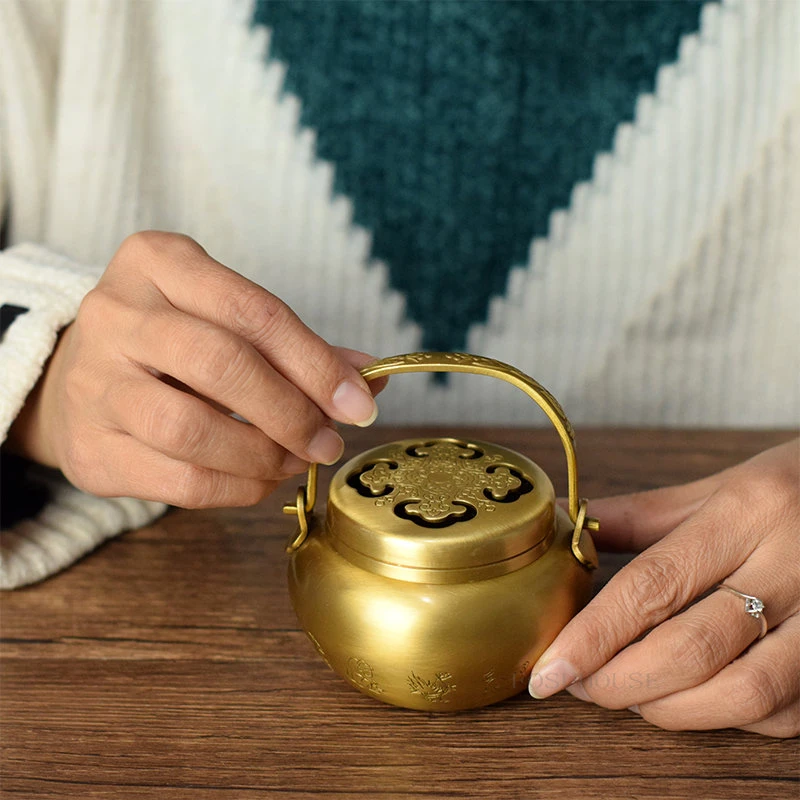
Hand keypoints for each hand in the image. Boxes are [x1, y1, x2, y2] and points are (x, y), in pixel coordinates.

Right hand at [8, 231, 383, 507]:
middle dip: (292, 411)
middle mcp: (114, 313)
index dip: (316, 363)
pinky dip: (237, 488)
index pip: (254, 311)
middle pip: (221, 363)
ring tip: (295, 459)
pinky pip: (179, 480)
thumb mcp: (225, 319)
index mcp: (156, 262)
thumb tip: (368, 381)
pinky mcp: (89, 448)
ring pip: (192, 428)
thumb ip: (294, 346)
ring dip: (264, 455)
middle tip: (327, 440)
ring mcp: (91, 382)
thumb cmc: (171, 345)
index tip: (358, 402)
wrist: (76, 379)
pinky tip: (260, 479)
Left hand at [528, 439, 799, 737]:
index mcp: (746, 512)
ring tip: (630, 693)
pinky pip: (783, 711)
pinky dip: (727, 718)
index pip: (653, 585)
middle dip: (620, 681)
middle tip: (578, 684)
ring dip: (670, 709)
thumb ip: (638, 515)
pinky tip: (694, 697)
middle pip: (692, 649)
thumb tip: (564, 528)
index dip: (592, 636)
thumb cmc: (789, 488)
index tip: (548, 670)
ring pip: (742, 693)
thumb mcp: (715, 488)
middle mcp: (790, 565)